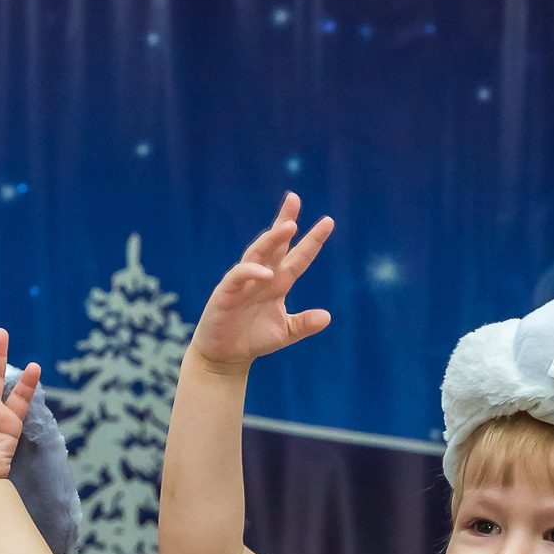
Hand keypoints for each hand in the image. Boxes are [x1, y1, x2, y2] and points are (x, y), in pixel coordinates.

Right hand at [188, 193, 332, 374]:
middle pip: (274, 243)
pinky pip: (239, 276)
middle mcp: (262, 276)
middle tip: (294, 198)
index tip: (328, 222)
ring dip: (271, 239)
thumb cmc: (253, 338)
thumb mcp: (285, 332)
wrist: (225, 355)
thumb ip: (304, 323)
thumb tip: (327, 317)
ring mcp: (243, 281)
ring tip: (288, 227)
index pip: (298, 256)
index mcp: (279, 282)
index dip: (312, 240)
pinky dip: (252, 272)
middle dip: (284, 221)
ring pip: (257, 253)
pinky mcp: (226, 292)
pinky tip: (267, 273)